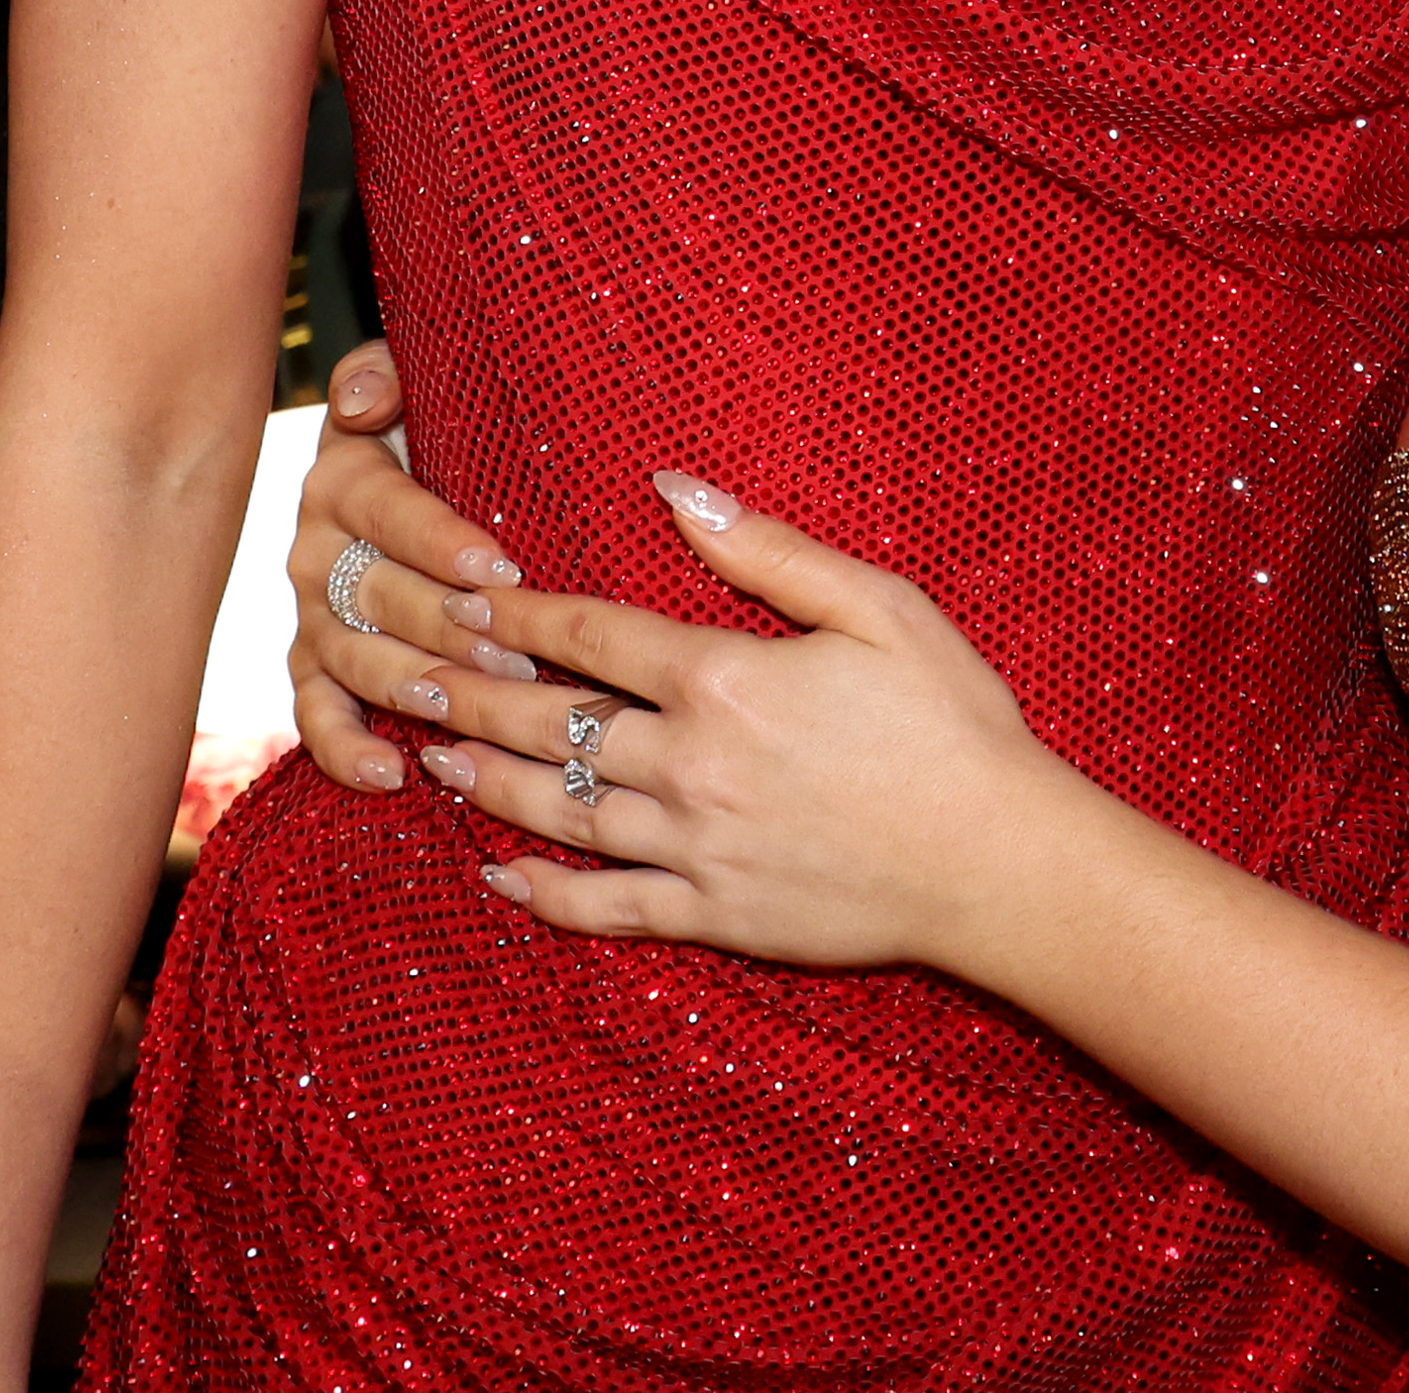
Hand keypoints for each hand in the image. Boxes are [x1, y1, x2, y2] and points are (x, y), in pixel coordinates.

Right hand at [281, 342, 529, 793]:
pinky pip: (315, 715)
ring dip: (413, 686)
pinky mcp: (312, 670)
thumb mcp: (420, 386)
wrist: (409, 480)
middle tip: (514, 658)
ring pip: (355, 658)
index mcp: (345, 479)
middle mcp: (316, 549)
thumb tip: (366, 399)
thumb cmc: (436, 432)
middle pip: (378, 596)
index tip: (501, 569)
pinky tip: (391, 773)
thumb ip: (388, 375)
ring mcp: (313, 616)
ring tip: (469, 709)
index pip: (389, 512)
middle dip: (447, 630)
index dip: (442, 541)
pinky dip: (345, 750)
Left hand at [454, 476, 1071, 974]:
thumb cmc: (954, 722)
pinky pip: (605, 908)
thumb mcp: (878, 608)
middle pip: (551, 725)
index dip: (518, 615)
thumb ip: (767, 550)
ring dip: (487, 785)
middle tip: (409, 678)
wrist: (1000, 861)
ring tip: (433, 762)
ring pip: (559, 814)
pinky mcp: (714, 917)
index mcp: (725, 679)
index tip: (464, 598)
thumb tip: (675, 491)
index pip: (590, 636)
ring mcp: (695, 849)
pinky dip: (544, 895)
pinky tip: (501, 877)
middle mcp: (690, 766)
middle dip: (472, 697)